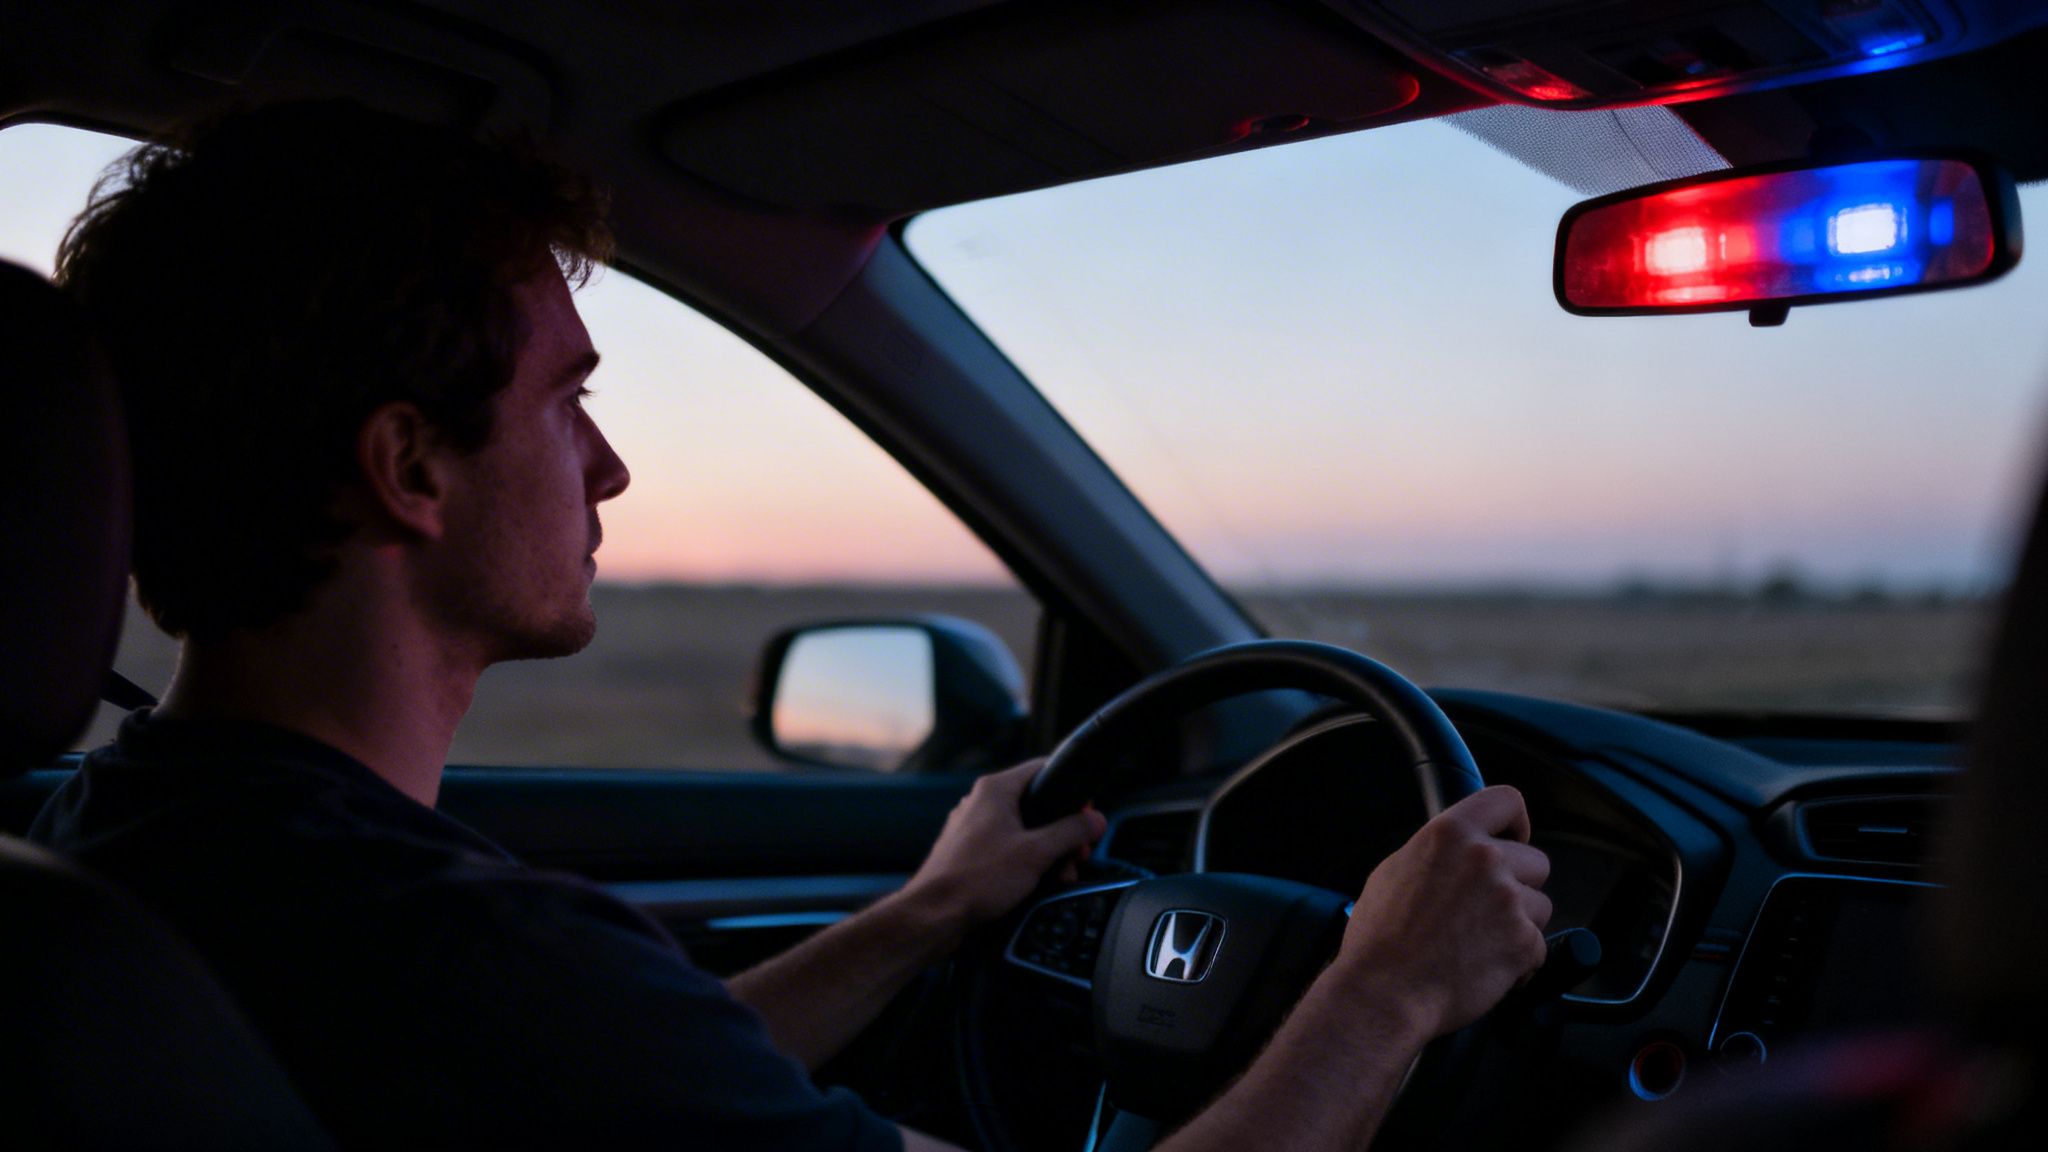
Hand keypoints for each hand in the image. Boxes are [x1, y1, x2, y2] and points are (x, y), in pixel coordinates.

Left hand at [899, 759, 1106, 933]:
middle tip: (1077, 855)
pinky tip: (1036, 885)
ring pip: (1024, 831)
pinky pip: (1008, 848)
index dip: (1071, 790)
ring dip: (1048, 853)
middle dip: (1063, 833)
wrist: (935, 914)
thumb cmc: (978, 879)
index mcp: (996, 790)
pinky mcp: (971, 852)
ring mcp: (974, 828)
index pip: (1043, 770)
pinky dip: (1026, 863)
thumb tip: (1097, 820)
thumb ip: (1071, 832)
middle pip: (1037, 805)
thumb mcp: (1037, 853)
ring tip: (1059, 877)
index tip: (1086, 814)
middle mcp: (982, 803)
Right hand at [1333, 785, 1551, 1038]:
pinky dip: (1519, 960)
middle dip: (1518, 885)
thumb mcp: (1394, 871)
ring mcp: (1507, 900)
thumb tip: (1457, 851)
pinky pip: (1538, 946)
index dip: (1516, 822)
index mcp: (1450, 834)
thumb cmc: (1380, 939)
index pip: (1507, 801)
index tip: (1514, 839)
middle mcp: (1484, 859)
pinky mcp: (1523, 941)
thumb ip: (1437, 852)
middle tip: (1485, 910)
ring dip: (1519, 924)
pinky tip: (1485, 966)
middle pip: (1535, 862)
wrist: (1385, 992)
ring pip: (1540, 906)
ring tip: (1479, 942)